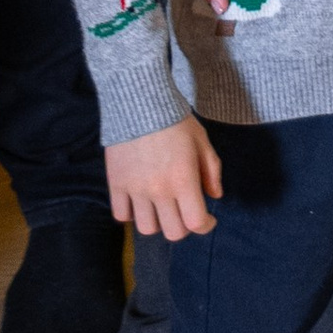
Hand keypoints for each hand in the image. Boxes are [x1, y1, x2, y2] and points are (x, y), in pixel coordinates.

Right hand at [106, 114, 222, 239]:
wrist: (140, 101)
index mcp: (184, 180)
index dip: (206, 225)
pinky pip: (121, 214)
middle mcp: (159, 190)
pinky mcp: (116, 183)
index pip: (196, 222)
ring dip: (158, 222)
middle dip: (184, 225)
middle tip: (185, 211)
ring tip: (162, 207)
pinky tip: (140, 201)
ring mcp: (135, 189)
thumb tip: (215, 196)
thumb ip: (212, 170)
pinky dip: (131, 213)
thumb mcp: (202, 141)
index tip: (208, 218)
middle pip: (173, 232)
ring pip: (146, 228)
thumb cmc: (176, 120)